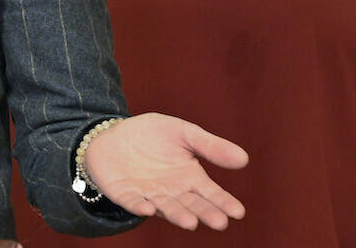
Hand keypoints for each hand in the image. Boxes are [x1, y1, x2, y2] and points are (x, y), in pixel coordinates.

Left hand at [85, 112, 247, 230]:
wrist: (111, 134)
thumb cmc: (152, 135)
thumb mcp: (182, 132)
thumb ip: (209, 146)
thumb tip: (244, 159)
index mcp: (190, 177)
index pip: (211, 193)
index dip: (224, 202)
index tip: (238, 212)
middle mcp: (172, 191)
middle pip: (191, 204)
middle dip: (204, 213)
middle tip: (219, 222)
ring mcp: (149, 195)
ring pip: (166, 207)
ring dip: (177, 215)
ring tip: (191, 222)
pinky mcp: (125, 195)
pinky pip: (133, 202)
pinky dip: (140, 207)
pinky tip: (148, 209)